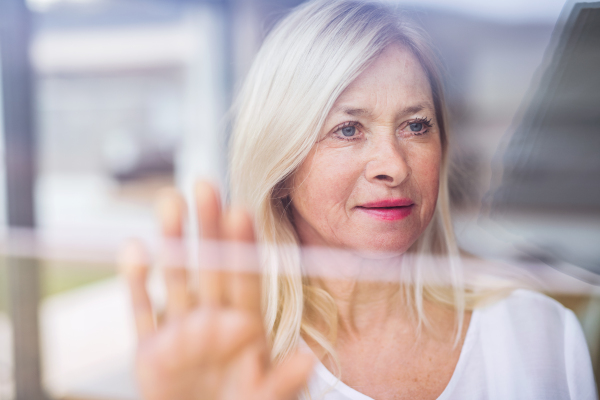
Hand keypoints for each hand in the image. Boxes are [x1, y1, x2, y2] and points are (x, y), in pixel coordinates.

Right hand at [119, 181, 312, 399]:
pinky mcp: (151, 350)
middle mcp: (213, 320)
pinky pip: (143, 311)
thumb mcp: (263, 399)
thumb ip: (283, 382)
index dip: (241, 247)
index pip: (244, 279)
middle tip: (204, 185)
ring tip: (170, 201)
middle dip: (207, 228)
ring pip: (176, 278)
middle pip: (211, 267)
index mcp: (245, 328)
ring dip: (171, 241)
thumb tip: (308, 358)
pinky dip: (137, 283)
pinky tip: (133, 249)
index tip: (240, 211)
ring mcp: (181, 331)